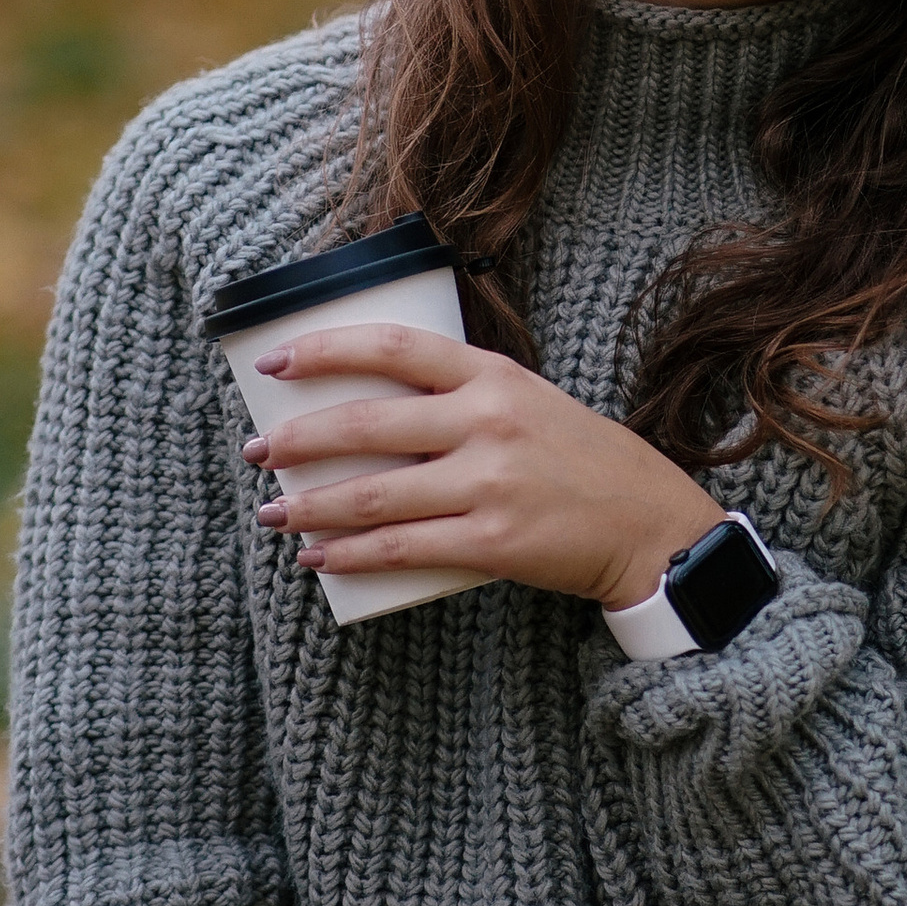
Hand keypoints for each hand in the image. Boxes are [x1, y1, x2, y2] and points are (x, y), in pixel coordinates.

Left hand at [244, 321, 720, 610]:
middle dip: (296, 440)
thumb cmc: (579, 460)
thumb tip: (367, 406)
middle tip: (257, 451)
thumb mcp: (527, 401)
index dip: (326, 349)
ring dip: (309, 505)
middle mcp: (489, 422)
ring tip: (273, 511)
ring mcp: (491, 484)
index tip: (275, 361)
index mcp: (494, 376)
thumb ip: (461, 396)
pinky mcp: (492, 543)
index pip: (395, 347)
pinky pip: (401, 549)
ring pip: (373, 495)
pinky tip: (317, 558)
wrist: (649, 523)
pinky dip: (349, 555)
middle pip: (366, 424)